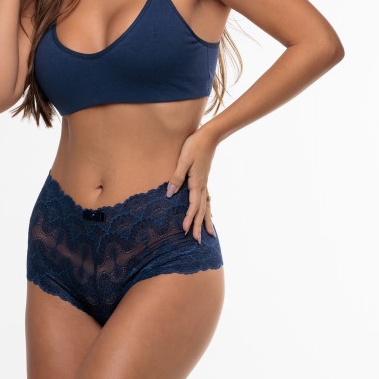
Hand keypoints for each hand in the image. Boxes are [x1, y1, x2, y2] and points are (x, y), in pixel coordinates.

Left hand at [166, 127, 218, 243]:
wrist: (209, 136)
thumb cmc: (194, 146)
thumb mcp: (183, 160)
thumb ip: (176, 176)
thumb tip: (169, 193)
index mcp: (197, 183)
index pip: (193, 205)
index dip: (188, 218)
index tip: (183, 230)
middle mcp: (202, 186)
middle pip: (201, 210)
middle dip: (198, 226)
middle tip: (197, 241)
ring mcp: (205, 183)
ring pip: (206, 206)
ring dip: (206, 221)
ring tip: (209, 234)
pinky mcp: (204, 180)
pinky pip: (207, 199)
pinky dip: (208, 210)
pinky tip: (209, 214)